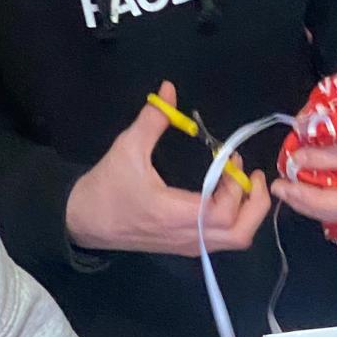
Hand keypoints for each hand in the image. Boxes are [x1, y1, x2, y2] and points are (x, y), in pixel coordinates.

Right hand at [66, 81, 271, 255]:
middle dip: (255, 204)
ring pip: (235, 240)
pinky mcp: (186, 246)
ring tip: (242, 184)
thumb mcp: (127, 149)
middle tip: (253, 176)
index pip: (223, 212)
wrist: (81, 221)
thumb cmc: (105, 188)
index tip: (231, 160)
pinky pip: (222, 240)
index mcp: (173, 215)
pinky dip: (235, 220)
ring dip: (248, 213)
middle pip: (240, 234)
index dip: (236, 186)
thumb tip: (169, 89)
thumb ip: (152, 120)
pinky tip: (227, 195)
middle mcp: (186, 236)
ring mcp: (188, 245)